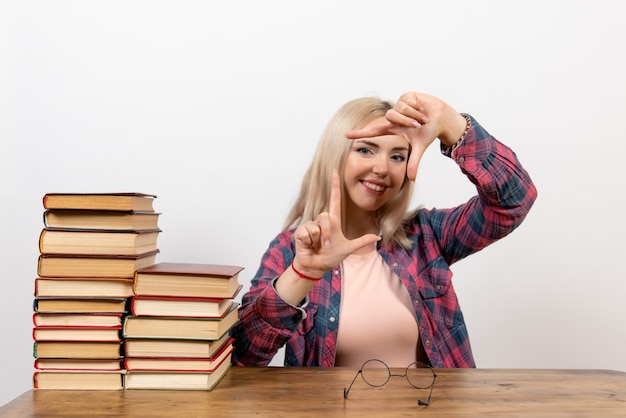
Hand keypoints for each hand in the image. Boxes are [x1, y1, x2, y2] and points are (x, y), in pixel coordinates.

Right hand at [292, 171, 379, 277]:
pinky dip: (309, 241)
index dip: (335, 187)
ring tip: (317, 246)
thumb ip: (362, 242)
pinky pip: (307, 232)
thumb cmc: (331, 257)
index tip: (335, 173)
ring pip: (316, 226)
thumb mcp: (348, 248)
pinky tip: (308, 245)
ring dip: (319, 240)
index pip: (334, 200)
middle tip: (327, 246)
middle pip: (325, 216)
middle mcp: (322, 221)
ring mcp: (311, 226)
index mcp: (333, 222)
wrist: (316, 266)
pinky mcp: (301, 232)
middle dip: (327, 233)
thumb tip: (377, 236)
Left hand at [346, 92, 465, 180]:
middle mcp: (394, 116)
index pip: (374, 132)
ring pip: (399, 109)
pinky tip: (422, 107)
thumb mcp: (420, 147)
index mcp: (393, 128)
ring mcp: (399, 105)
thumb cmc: (429, 132)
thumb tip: (412, 180)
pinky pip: (407, 101)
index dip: (361, 134)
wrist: (442, 118)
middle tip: (418, 125)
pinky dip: (417, 106)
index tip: (346, 136)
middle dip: (406, 121)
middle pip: (390, 116)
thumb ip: (414, 163)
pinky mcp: (407, 96)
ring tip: (422, 117)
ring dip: (414, 115)